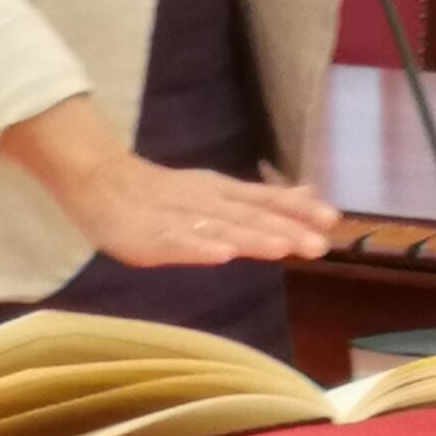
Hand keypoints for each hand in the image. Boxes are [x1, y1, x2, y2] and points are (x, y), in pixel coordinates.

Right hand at [0, 96, 338, 264]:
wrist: (100, 181)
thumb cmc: (164, 193)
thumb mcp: (219, 190)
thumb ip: (263, 198)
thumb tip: (311, 191)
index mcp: (223, 193)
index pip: (267, 200)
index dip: (299, 210)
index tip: (334, 219)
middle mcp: (207, 202)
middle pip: (251, 218)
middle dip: (286, 230)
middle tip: (321, 245)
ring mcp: (179, 218)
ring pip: (221, 229)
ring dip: (253, 238)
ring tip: (283, 247)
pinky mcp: (151, 237)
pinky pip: (178, 243)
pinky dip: (200, 247)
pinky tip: (222, 254)